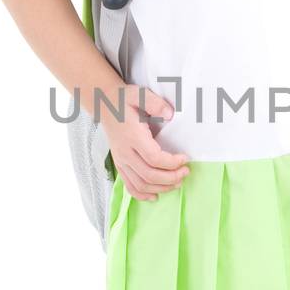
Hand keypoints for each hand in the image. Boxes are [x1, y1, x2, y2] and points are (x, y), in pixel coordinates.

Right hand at [102, 85, 190, 202]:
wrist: (104, 104)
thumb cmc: (125, 100)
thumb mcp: (140, 95)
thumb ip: (155, 104)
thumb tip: (170, 115)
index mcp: (132, 137)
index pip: (154, 158)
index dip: (172, 163)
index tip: (185, 158)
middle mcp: (125, 152)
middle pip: (149, 175)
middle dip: (171, 178)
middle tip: (186, 172)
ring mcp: (121, 160)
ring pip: (140, 185)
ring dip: (161, 188)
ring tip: (177, 182)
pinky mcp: (119, 164)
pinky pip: (129, 186)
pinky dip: (142, 195)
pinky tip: (155, 195)